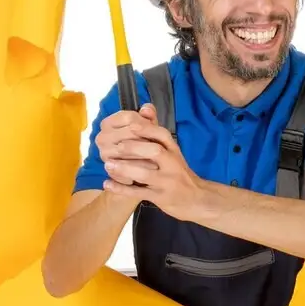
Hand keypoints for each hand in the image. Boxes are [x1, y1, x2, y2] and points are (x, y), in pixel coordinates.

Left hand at [99, 103, 207, 221]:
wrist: (197, 198)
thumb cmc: (179, 172)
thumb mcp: (173, 152)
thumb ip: (157, 132)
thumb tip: (146, 107)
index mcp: (174, 151)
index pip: (163, 135)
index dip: (147, 129)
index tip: (131, 125)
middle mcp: (173, 164)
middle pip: (155, 152)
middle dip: (134, 147)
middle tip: (116, 146)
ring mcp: (166, 182)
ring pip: (145, 173)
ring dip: (125, 168)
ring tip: (108, 164)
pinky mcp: (160, 198)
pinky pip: (139, 192)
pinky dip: (122, 188)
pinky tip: (108, 183)